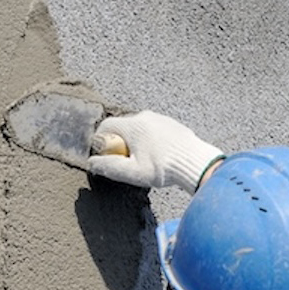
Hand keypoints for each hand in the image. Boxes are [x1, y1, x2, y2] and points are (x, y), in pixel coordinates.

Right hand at [88, 111, 222, 192]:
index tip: (106, 156)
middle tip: (128, 163)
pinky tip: (159, 157)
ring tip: (146, 162)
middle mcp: (145, 117)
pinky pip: (154, 130)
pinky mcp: (172, 124)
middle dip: (120, 144)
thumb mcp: (132, 172)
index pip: (106, 127)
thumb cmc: (164, 168)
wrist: (196, 163)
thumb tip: (92, 163)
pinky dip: (151, 142)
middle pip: (123, 128)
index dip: (101, 142)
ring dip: (136, 143)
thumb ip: (109, 167)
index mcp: (133, 125)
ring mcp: (161, 118)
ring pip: (139, 129)